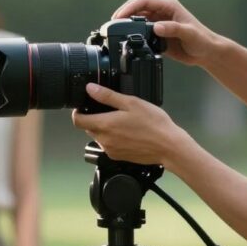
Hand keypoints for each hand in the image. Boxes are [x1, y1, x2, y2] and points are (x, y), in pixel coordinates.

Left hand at [71, 83, 192, 165]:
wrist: (169, 147)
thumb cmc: (153, 123)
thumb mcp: (131, 103)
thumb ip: (108, 96)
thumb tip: (90, 88)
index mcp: (105, 125)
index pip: (78, 121)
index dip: (77, 112)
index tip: (84, 106)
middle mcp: (104, 140)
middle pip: (88, 128)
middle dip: (94, 118)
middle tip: (110, 110)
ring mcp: (111, 150)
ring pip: (99, 137)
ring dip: (104, 128)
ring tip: (122, 121)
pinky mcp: (118, 157)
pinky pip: (109, 145)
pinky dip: (113, 138)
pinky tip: (128, 132)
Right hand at [111, 0, 219, 66]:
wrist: (207, 53)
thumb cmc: (202, 40)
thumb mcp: (189, 34)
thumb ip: (173, 29)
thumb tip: (156, 27)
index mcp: (168, 6)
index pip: (144, 1)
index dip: (129, 8)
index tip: (119, 16)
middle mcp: (162, 12)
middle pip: (136, 9)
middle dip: (123, 14)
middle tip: (112, 24)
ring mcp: (158, 23)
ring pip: (136, 20)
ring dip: (126, 24)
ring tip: (115, 32)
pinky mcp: (157, 34)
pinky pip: (140, 32)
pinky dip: (132, 34)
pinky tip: (126, 40)